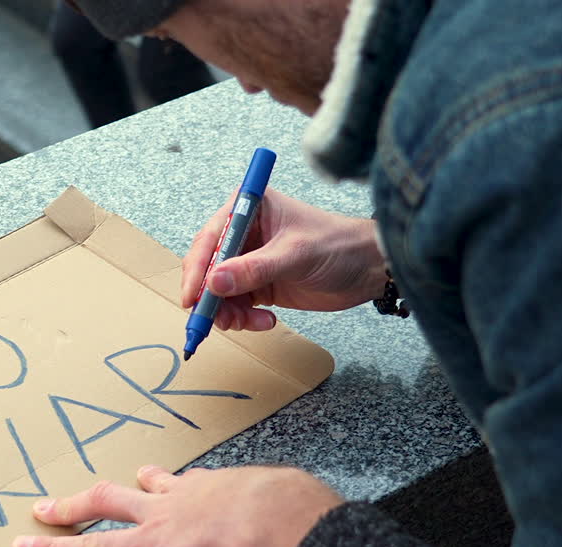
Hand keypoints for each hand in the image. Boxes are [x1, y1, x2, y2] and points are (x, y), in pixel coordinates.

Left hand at [12, 464, 343, 546]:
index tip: (140, 477)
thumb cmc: (285, 504)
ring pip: (92, 539)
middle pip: (111, 502)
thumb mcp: (278, 491)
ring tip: (23, 543)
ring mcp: (152, 536)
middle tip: (49, 505)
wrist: (273, 516)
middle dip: (78, 504)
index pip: (165, 485)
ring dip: (54, 542)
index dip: (148, 482)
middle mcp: (166, 508)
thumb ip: (276, 497)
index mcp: (200, 489)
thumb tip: (300, 504)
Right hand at [181, 188, 385, 330]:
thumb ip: (254, 269)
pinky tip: (266, 321)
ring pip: (218, 292)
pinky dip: (243, 319)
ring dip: (228, 312)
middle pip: (207, 268)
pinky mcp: (257, 284)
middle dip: (210, 297)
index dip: (197, 268)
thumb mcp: (295, 255)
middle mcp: (244, 233)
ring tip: (251, 322)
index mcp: (248, 208)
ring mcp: (249, 260)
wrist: (368, 269)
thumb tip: (214, 282)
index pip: (210, 238)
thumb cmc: (338, 245)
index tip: (193, 296)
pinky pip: (235, 306)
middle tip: (218, 319)